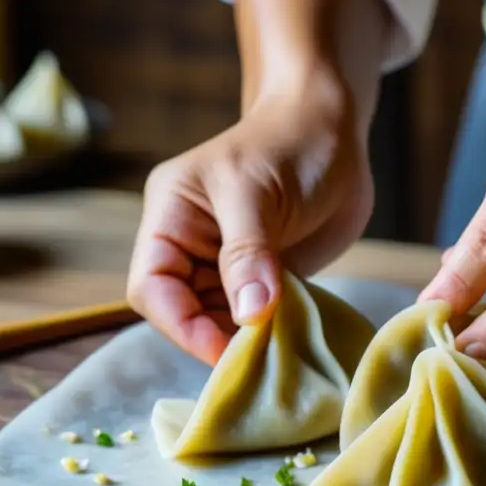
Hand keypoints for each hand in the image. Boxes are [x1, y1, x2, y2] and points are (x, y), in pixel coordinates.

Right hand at [127, 85, 372, 365]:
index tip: (224, 349)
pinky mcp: (263, 277)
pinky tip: (289, 341)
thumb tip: (249, 313)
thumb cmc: (289, 144)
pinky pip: (256, 317)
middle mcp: (191, 246)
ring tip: (277, 351)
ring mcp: (228, 265)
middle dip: (215, 336)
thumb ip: (247, 253)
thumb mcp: (257, 194)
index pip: (152, 286)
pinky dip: (269, 333)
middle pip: (184, 312)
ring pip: (220, 321)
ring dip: (245, 340)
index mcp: (171, 218)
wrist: (333, 129)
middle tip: (259, 356)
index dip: (181, 324)